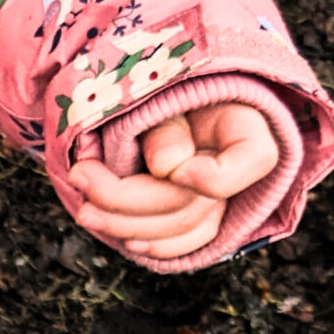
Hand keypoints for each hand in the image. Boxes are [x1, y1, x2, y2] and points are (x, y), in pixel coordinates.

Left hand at [66, 101, 280, 259]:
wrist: (162, 98)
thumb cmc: (163, 88)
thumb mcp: (164, 92)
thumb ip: (167, 126)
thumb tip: (166, 168)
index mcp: (246, 126)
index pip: (253, 161)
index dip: (212, 178)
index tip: (165, 168)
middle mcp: (241, 170)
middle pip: (195, 203)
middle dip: (128, 199)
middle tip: (80, 176)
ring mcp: (223, 199)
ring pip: (180, 229)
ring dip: (123, 224)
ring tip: (82, 206)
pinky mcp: (197, 220)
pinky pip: (176, 245)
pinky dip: (141, 240)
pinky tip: (108, 229)